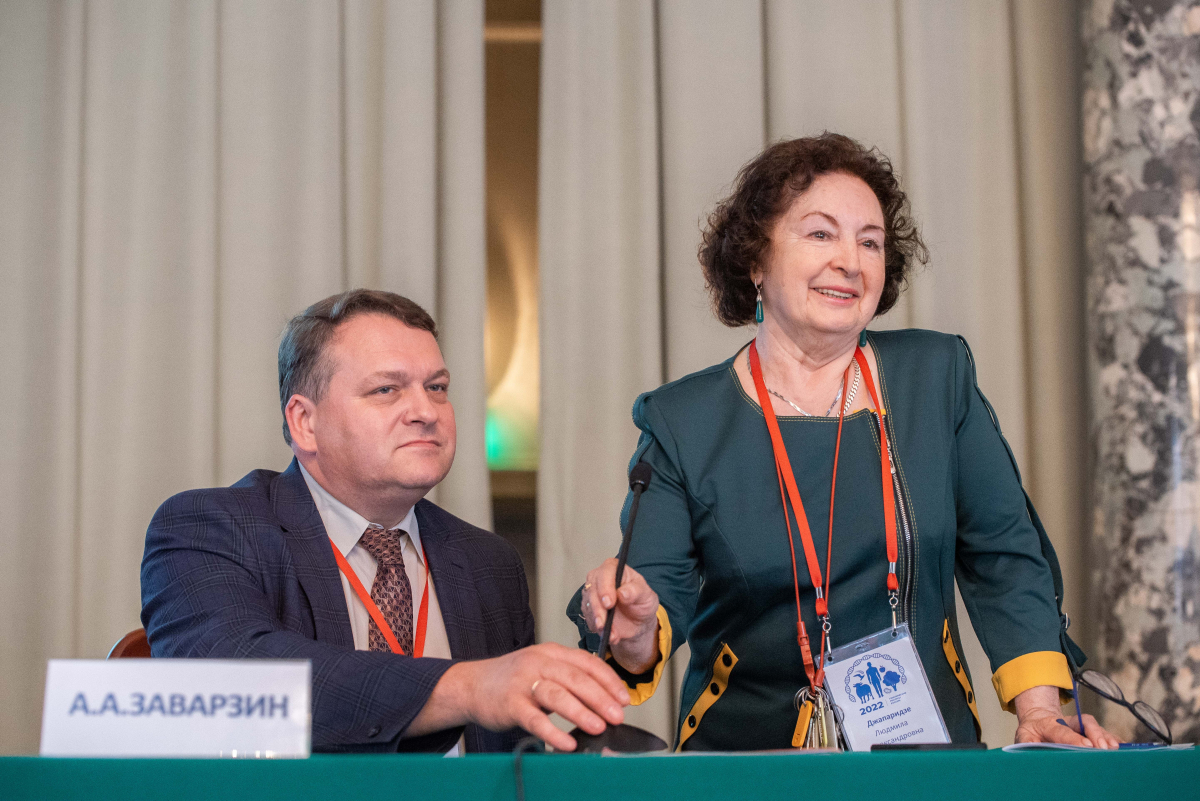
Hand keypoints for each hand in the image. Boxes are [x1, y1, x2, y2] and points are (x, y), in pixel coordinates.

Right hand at [411, 642, 630, 751]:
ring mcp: (523, 683)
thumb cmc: (513, 680)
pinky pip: (534, 719)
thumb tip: (605, 700)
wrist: (472, 685)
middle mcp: (538, 663)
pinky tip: (567, 743)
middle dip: (601, 697)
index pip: (587, 662)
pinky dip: (552, 732)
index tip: (624, 698)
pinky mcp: (509, 704)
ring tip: (599, 727)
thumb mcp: (542, 668)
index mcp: (551, 652)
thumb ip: (568, 678)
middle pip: (575, 678)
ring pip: (557, 695)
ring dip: (581, 712)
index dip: (608, 680)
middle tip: (618, 715)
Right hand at [583, 558, 660, 672]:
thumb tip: (623, 592)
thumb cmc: (642, 603)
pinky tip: (611, 635)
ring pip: (588, 605)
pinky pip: (588, 619)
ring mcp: (592, 593)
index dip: (605, 586)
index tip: (609, 603)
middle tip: (604, 622)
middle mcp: (600, 578)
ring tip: (612, 633)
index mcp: (615, 569)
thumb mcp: (647, 596)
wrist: (636, 622)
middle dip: (598, 608)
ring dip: (598, 621)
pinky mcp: (588, 609)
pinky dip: (599, 629)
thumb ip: (636, 592)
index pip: (606, 571)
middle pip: (592, 589)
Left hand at [1013, 685, 1119, 748]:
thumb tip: (1030, 748)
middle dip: (1096, 734)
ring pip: (1096, 727)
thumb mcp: (1023, 735)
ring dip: (1106, 737)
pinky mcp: (1089, 730)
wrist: (1039, 719)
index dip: (1074, 738)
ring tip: (1115, 748)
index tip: (1086, 746)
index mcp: (1049, 724)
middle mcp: (1067, 722)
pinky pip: (1104, 733)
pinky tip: (1123, 746)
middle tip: (1104, 748)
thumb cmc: (1033, 731)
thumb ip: (1026, 742)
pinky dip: (1113, 738)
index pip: (1062, 731)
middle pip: (1084, 723)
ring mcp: (1080, 725)